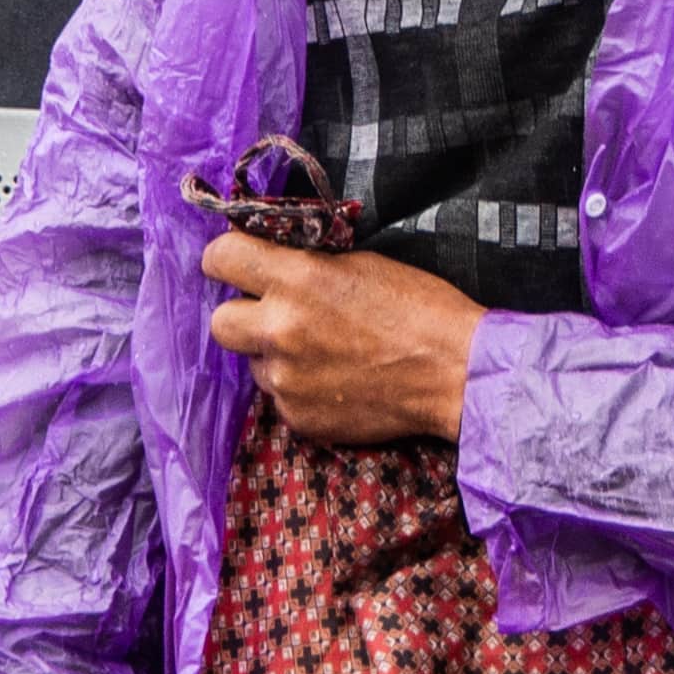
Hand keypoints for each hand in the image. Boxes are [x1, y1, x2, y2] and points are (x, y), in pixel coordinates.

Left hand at [201, 228, 480, 442]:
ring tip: (323, 352)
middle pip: (220, 321)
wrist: (454, 372)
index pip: (219, 258)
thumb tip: (268, 257)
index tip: (238, 263)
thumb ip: (305, 262)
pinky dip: (299, 388)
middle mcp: (280, 329)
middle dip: (243, 314)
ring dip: (275, 354)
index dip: (226, 258)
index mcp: (297, 279)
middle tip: (275, 313)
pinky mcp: (297, 417)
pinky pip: (279, 396)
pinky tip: (337, 380)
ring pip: (252, 362)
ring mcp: (285, 379)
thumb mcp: (361, 263)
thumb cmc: (420, 307)